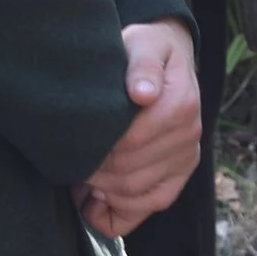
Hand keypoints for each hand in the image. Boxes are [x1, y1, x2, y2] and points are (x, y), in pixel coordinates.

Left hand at [77, 22, 201, 236]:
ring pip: (138, 194)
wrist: (168, 57)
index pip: (131, 142)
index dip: (96, 148)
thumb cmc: (146, 51)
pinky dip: (122, 210)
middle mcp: (189, 135)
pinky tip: (96, 201)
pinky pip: (153, 205)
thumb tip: (142, 93)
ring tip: (79, 177)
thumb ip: (142, 66)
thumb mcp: (142, 45)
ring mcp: (187, 157)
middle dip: (94, 172)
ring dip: (103, 192)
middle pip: (131, 173)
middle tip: (66, 163)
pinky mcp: (181, 174)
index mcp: (181, 104)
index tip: (70, 143)